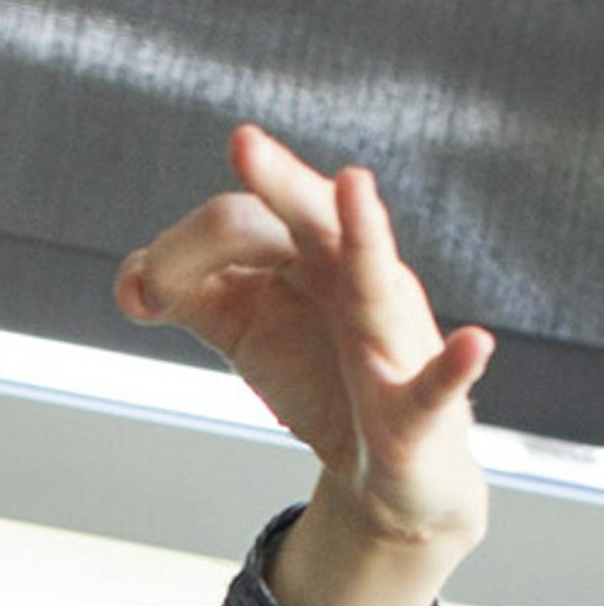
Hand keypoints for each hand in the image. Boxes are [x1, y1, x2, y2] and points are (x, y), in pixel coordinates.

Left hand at [115, 124, 492, 605]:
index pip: (245, 225)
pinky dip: (456, 364)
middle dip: (280, 182)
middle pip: (317, 221)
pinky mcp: (420, 407)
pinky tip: (474, 344)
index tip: (147, 294)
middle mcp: (358, 282)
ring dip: (366, 236)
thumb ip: (188, 295)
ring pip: (378, 282)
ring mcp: (395, 338)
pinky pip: (439, 382)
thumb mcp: (243, 328)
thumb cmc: (317, 374)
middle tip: (241, 141)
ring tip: (353, 185)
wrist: (388, 464)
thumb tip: (132, 284)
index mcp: (313, 258)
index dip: (184, 255)